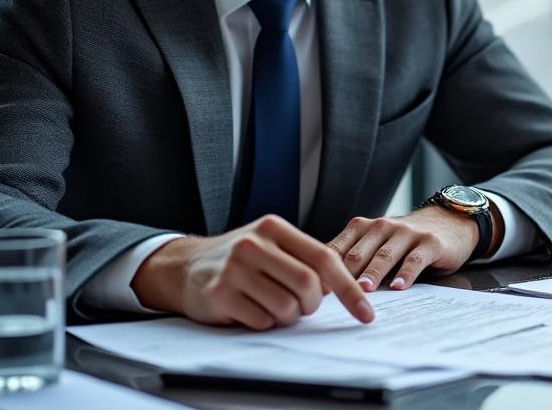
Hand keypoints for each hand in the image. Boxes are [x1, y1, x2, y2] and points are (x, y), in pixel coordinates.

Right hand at [131, 214, 373, 330]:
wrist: (185, 267)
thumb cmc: (242, 259)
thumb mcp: (272, 245)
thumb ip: (306, 259)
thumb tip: (351, 287)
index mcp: (274, 227)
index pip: (324, 259)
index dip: (349, 289)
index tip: (366, 313)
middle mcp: (253, 244)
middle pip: (307, 285)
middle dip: (312, 305)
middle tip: (302, 307)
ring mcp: (234, 269)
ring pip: (286, 307)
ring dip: (287, 317)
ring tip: (273, 307)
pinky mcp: (218, 294)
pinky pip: (261, 321)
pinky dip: (265, 323)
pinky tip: (252, 311)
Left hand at [327, 206, 482, 291]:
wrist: (449, 222)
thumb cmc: (404, 242)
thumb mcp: (376, 245)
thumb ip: (353, 259)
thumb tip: (321, 290)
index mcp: (362, 228)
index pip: (337, 249)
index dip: (322, 271)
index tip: (312, 291)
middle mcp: (382, 227)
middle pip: (357, 253)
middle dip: (343, 275)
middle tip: (331, 296)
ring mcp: (406, 233)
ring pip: (384, 255)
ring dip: (372, 273)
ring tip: (363, 290)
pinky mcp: (430, 242)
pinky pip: (415, 259)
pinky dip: (406, 273)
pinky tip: (400, 286)